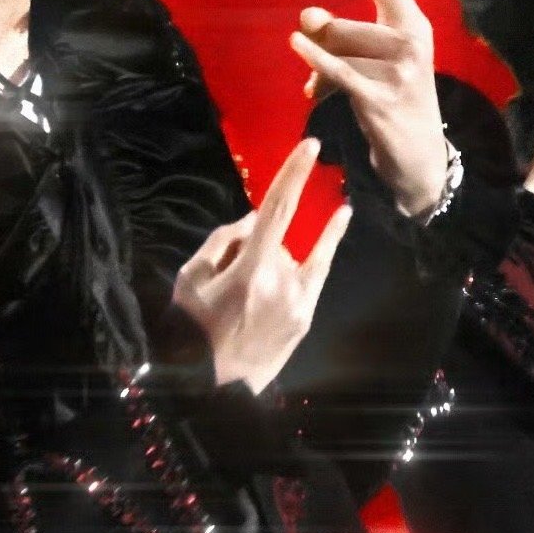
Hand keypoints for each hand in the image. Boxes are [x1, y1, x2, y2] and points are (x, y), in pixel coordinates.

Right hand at [170, 139, 352, 393]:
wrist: (212, 388)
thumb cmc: (193, 330)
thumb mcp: (191, 279)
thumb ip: (222, 241)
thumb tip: (255, 217)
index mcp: (248, 271)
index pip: (276, 210)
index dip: (293, 174)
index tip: (310, 145)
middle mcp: (279, 281)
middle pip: (272, 239)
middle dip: (253, 249)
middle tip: (227, 287)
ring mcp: (298, 300)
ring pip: (288, 256)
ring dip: (270, 263)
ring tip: (245, 302)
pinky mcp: (306, 314)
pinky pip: (319, 267)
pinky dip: (329, 239)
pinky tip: (342, 213)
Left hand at [289, 0, 447, 218]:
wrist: (417, 156)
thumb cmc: (390, 97)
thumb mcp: (368, 60)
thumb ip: (335, 34)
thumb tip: (306, 20)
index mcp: (410, 22)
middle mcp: (412, 40)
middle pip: (340, 25)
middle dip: (321, 48)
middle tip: (320, 71)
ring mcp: (400, 71)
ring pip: (335, 54)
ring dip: (318, 74)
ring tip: (319, 91)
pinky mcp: (382, 98)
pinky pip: (340, 73)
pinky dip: (316, 62)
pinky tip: (298, 45)